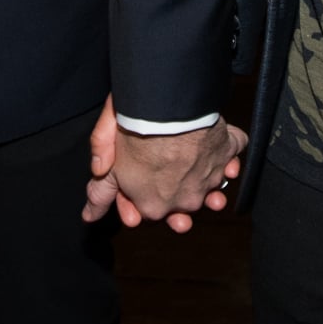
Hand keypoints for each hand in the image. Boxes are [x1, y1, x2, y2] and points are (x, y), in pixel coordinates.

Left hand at [82, 97, 245, 232]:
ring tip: (203, 177)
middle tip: (173, 189)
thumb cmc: (133, 133)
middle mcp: (187, 198)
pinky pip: (233, 155)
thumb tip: (89, 216)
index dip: (140, 202)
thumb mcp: (108, 162)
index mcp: (155, 205)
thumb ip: (101, 192)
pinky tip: (224, 152)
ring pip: (213, 183)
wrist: (165, 107)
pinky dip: (230, 153)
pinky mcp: (228, 150)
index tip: (138, 191)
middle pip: (184, 201)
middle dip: (178, 201)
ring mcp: (211, 175)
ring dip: (210, 183)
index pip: (151, 212)